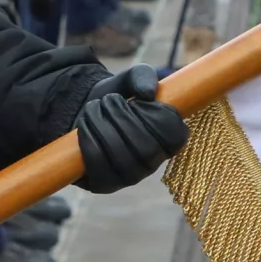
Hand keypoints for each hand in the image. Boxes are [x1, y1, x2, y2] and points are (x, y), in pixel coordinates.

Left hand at [73, 64, 186, 193]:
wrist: (85, 112)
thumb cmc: (118, 98)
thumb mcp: (130, 79)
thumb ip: (142, 76)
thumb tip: (148, 93)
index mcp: (168, 141)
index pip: (175, 137)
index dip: (158, 116)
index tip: (142, 100)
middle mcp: (152, 164)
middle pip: (145, 148)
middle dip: (122, 118)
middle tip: (109, 100)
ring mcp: (129, 178)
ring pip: (121, 158)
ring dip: (103, 126)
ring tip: (93, 109)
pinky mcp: (104, 185)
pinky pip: (98, 167)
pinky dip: (89, 140)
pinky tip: (84, 125)